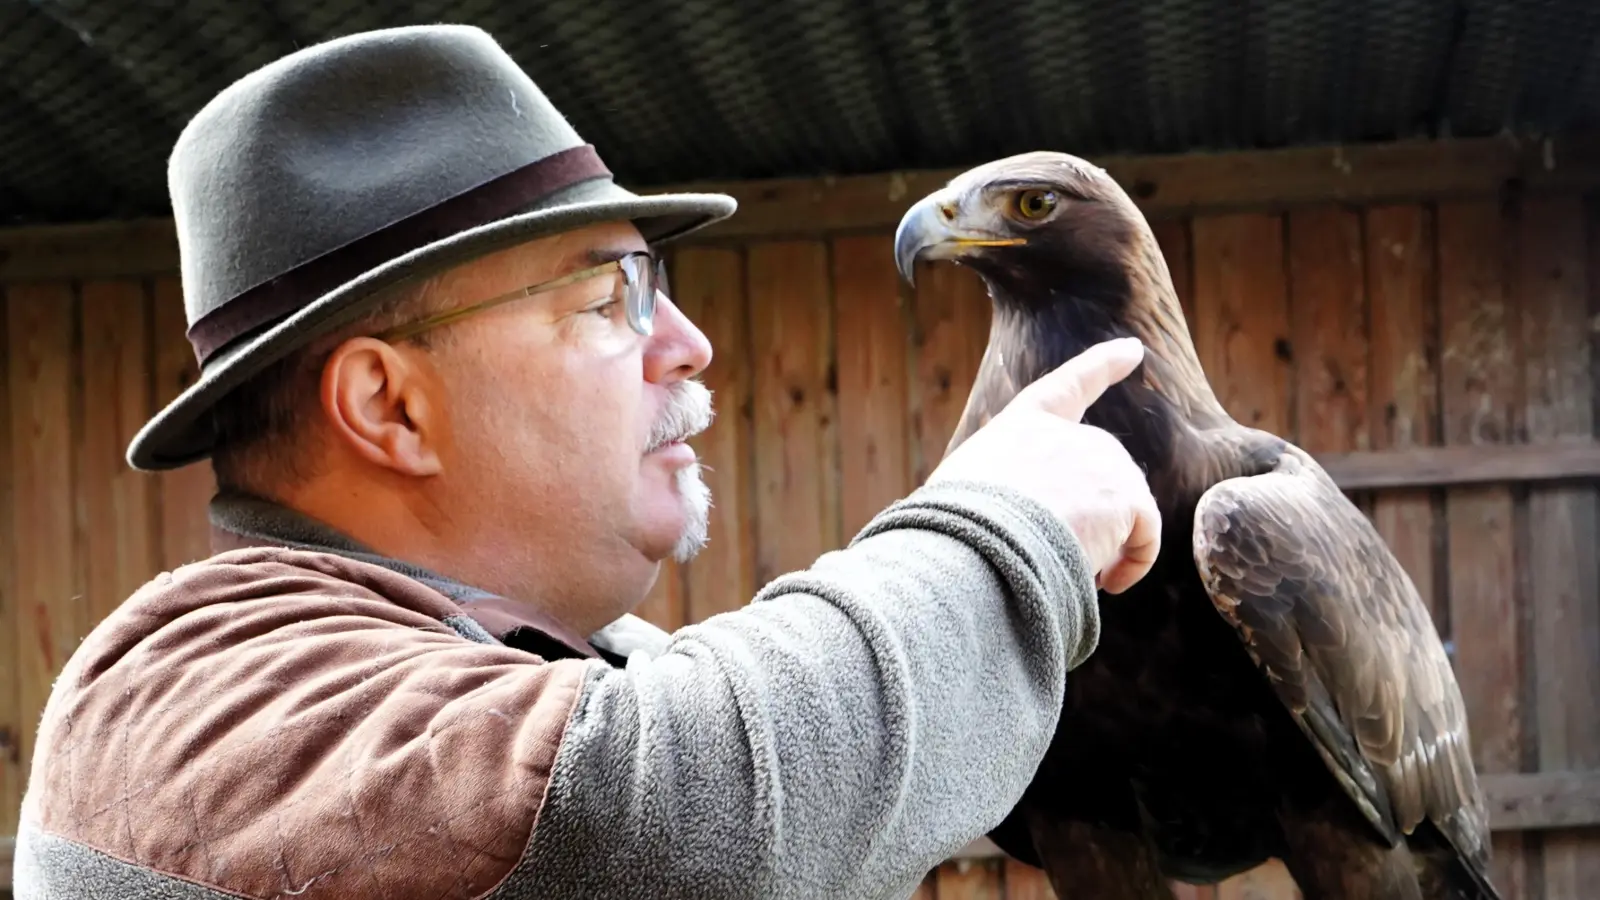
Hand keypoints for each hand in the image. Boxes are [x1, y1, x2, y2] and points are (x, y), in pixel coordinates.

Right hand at [928, 337, 1160, 593]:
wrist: (981, 543)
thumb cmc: (958, 529)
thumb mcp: (964, 493)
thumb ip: (997, 494)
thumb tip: (1012, 530)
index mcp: (1021, 425)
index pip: (1068, 386)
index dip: (1102, 365)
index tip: (1134, 351)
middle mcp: (1067, 434)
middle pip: (1103, 471)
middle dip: (1096, 513)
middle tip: (1066, 557)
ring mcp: (1100, 461)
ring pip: (1124, 508)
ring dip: (1107, 544)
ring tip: (1075, 575)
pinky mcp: (1126, 497)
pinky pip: (1144, 534)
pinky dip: (1133, 562)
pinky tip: (1107, 584)